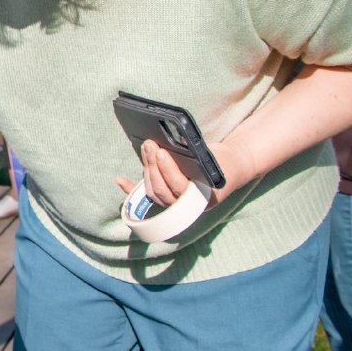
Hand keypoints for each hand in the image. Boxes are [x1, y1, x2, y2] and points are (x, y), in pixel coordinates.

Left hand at [113, 140, 253, 208]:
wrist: (231, 168)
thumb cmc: (223, 162)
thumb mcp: (214, 159)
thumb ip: (194, 157)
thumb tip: (170, 145)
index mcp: (203, 198)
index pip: (179, 187)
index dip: (167, 170)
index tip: (161, 152)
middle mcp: (187, 206)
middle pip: (162, 190)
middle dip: (153, 165)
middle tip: (149, 144)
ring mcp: (175, 203)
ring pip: (153, 191)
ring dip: (146, 169)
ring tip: (146, 148)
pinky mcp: (166, 196)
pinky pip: (146, 196)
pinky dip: (131, 188)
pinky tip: (119, 179)